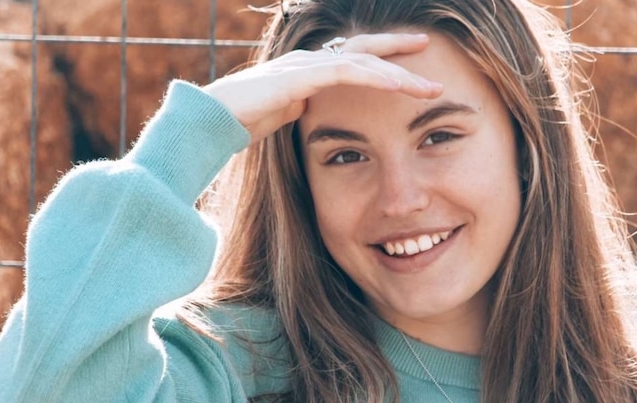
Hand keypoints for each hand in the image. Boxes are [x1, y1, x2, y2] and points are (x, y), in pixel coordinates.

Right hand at [203, 32, 442, 143]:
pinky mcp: (298, 77)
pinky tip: (397, 85)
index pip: (353, 57)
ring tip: (427, 85)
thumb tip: (309, 112)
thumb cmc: (241, 122)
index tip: (412, 65)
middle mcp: (307, 61)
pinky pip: (344, 72)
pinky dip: (374, 77)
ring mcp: (303, 66)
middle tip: (428, 46)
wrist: (208, 122)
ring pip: (361, 61)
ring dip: (397, 72)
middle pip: (363, 49)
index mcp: (306, 71)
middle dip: (397, 48)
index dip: (383, 57)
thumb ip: (299, 110)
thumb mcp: (281, 116)